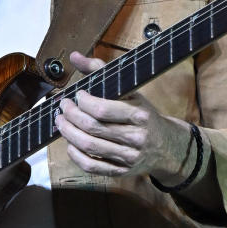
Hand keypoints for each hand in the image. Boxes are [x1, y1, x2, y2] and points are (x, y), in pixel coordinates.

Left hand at [53, 51, 192, 181]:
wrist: (165, 146)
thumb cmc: (142, 114)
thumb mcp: (130, 91)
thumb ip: (101, 71)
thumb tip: (75, 56)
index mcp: (139, 115)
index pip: (102, 109)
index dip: (82, 102)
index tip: (76, 95)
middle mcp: (136, 137)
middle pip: (92, 128)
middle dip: (71, 116)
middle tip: (62, 107)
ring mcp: (129, 157)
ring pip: (90, 147)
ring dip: (68, 133)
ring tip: (61, 122)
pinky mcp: (121, 171)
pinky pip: (92, 166)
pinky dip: (75, 155)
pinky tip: (70, 143)